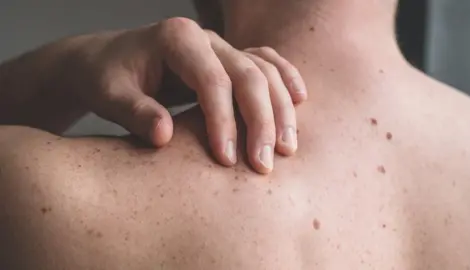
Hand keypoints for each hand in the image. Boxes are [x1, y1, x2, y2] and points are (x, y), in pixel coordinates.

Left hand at [68, 17, 306, 173]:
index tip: (226, 160)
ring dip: (280, 109)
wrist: (106, 63)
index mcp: (177, 38)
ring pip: (264, 71)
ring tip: (287, 148)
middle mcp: (206, 38)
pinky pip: (266, 63)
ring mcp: (221, 46)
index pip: (212, 80)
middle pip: (248, 75)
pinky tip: (301, 100)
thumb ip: (134, 112)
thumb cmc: (106, 78)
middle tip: (264, 164)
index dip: (223, 121)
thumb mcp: (108, 95)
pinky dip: (285, 80)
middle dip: (261, 121)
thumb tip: (165, 136)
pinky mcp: (228, 59)